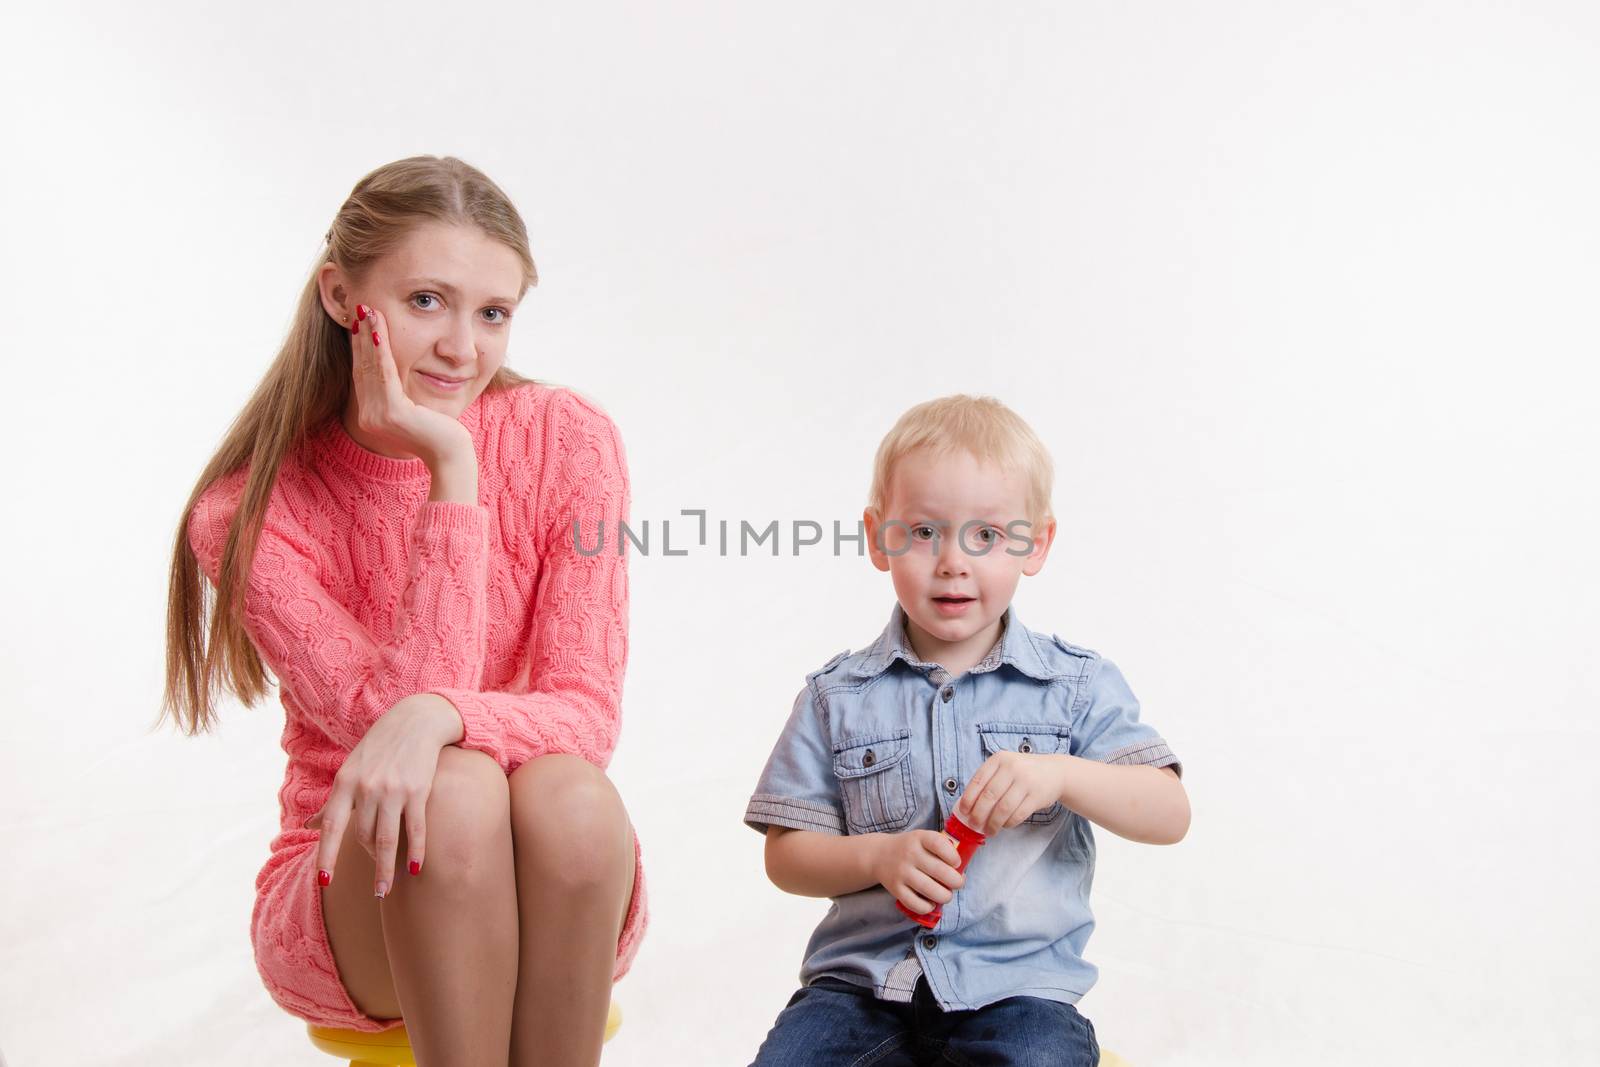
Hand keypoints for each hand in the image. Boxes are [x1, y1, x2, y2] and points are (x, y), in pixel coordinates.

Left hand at [303, 694, 461, 896]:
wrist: (416, 720)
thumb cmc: (379, 748)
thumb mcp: (350, 770)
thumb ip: (332, 802)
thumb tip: (307, 824)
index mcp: (345, 783)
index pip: (331, 826)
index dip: (326, 855)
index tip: (324, 882)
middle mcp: (366, 788)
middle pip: (361, 836)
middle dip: (367, 863)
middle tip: (375, 887)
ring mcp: (392, 789)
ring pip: (386, 838)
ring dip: (386, 869)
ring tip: (386, 890)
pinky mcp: (418, 789)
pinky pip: (415, 828)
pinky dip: (415, 851)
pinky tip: (415, 869)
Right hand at [348, 302, 473, 467]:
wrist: (451, 455)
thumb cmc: (440, 431)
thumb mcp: (414, 407)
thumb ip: (400, 392)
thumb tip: (399, 368)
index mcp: (371, 415)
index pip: (363, 374)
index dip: (360, 347)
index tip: (360, 322)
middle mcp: (368, 418)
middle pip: (363, 367)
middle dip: (361, 335)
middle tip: (360, 308)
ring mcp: (377, 417)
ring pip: (372, 367)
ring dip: (369, 336)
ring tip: (368, 311)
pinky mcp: (392, 413)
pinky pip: (385, 375)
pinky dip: (381, 350)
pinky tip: (378, 331)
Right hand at [868, 829, 966, 916]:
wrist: (879, 855)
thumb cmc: (910, 848)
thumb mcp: (923, 838)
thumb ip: (942, 848)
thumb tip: (962, 870)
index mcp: (919, 838)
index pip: (939, 844)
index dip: (953, 856)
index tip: (957, 863)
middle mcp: (910, 854)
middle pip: (940, 871)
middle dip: (956, 881)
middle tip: (957, 883)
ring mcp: (902, 872)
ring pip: (931, 891)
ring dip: (945, 896)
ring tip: (946, 894)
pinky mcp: (896, 889)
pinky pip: (916, 904)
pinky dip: (928, 907)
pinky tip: (930, 902)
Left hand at [955, 752, 1066, 835]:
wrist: (1055, 771)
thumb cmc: (1023, 772)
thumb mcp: (1005, 767)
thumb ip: (988, 780)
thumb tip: (967, 805)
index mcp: (999, 759)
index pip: (978, 780)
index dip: (968, 798)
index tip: (963, 812)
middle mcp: (1012, 767)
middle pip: (989, 796)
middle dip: (979, 814)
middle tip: (974, 825)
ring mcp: (1026, 781)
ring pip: (1003, 808)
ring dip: (993, 823)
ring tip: (989, 831)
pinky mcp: (1037, 796)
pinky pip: (1018, 814)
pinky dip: (1009, 823)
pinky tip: (1004, 825)